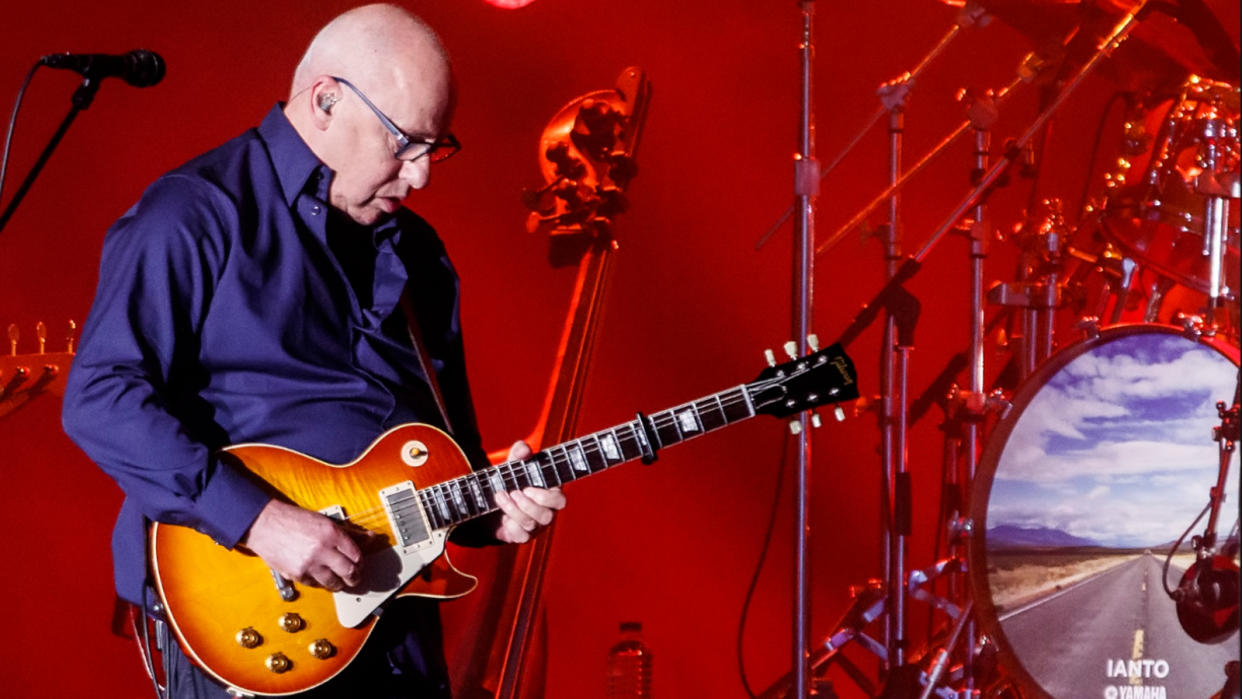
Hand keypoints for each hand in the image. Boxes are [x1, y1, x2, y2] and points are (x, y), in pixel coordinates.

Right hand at [241, 499, 363, 590]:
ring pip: (334, 582)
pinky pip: (316, 584)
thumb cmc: (293, 520)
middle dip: (354, 577)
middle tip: (354, 577)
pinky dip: (321, 583)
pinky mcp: (298, 574)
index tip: (359, 564)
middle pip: (349, 571)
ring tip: (339, 581)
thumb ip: (349, 532)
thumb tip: (369, 538)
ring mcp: (310, 563)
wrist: (265, 524)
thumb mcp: (325, 521)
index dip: (360, 562)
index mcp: (331, 533)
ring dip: (339, 584)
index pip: (356, 554)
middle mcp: (322, 549)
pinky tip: (322, 578)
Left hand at [493, 440, 566, 543]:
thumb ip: (520, 451)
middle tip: (512, 492)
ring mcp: (536, 527)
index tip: (527, 488)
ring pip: (531, 525)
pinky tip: (503, 516)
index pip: (560, 501)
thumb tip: (524, 450)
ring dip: (512, 510)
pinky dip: (509, 525)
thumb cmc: (511, 479)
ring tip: (501, 497)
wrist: (493, 498)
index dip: (545, 497)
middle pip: (546, 517)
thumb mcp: (514, 463)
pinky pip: (520, 536)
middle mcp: (546, 513)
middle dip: (526, 504)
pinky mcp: (523, 536)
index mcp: (551, 495)